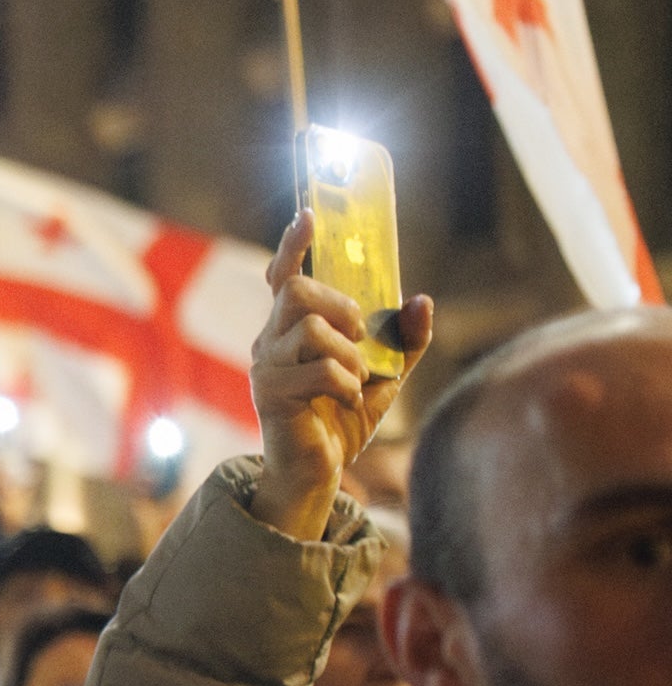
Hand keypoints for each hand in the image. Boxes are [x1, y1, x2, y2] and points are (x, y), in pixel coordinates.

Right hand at [246, 209, 427, 544]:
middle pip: (296, 290)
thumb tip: (421, 299)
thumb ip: (405, 338)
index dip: (293, 244)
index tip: (310, 214)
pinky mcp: (270, 394)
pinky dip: (347, 383)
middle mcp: (269, 341)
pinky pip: (321, 369)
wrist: (318, 472)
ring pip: (310, 327)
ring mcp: (265, 367)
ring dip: (348, 350)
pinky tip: (347, 399)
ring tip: (355, 376)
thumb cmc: (343, 419)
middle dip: (341, 304)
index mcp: (290, 329)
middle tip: (360, 332)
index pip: (283, 276)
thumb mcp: (387, 373)